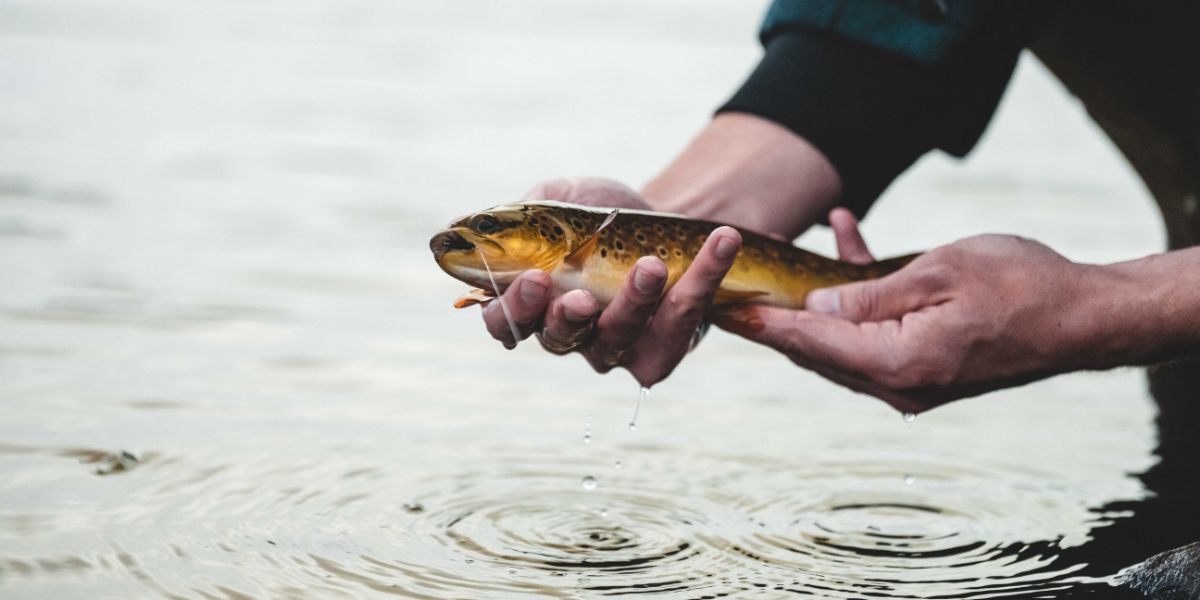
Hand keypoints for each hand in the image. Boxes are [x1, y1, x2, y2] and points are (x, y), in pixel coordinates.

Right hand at [482, 177, 741, 387]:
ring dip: (634, 304)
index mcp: (532, 303)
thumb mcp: (560, 199)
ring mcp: (616, 347)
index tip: (532, 282)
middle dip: (567, 317)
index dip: (511, 313)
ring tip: (652, 266)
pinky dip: (699, 289)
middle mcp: (569, 333)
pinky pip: (677, 333)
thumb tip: (462, 229)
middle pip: (558, 339)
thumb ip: (522, 213)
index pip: (506, 323)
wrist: (665, 215)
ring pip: (617, 340)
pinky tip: (718, 248)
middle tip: (581, 295)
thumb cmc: (600, 213)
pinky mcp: (663, 350)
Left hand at [715, 209, 1115, 413]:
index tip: (721, 310)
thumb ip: (870, 293)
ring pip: (842, 341)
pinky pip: (877, 333)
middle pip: (819, 351)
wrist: (1085, 315)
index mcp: (900, 363)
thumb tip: (814, 307)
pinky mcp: (926, 367)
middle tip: (729, 293)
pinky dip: (859, 298)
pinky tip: (847, 241)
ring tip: (774, 269)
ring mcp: (913, 381)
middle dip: (775, 319)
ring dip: (815, 302)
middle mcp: (900, 385)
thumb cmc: (1022, 285)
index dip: (764, 324)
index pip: (812, 342)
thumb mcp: (939, 272)